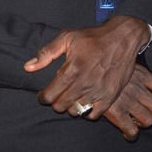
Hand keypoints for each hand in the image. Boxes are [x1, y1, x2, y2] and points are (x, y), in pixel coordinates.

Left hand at [24, 15, 150, 118]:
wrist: (124, 37)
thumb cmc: (94, 37)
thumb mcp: (68, 37)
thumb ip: (46, 53)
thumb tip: (28, 67)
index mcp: (73, 69)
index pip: (49, 96)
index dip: (43, 97)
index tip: (44, 94)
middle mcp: (85, 83)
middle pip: (61, 106)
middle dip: (56, 101)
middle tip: (59, 94)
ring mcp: (99, 90)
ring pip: (76, 111)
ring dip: (71, 106)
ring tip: (73, 96)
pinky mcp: (111, 95)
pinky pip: (93, 114)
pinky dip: (87, 112)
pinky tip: (86, 101)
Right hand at [103, 64, 151, 141]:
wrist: (88, 73)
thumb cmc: (107, 68)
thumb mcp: (127, 63)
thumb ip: (139, 72)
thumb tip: (148, 77)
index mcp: (143, 76)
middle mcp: (139, 90)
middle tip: (150, 112)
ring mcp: (128, 102)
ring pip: (148, 121)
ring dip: (144, 123)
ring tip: (138, 120)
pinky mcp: (116, 114)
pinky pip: (131, 130)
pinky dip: (132, 134)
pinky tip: (129, 132)